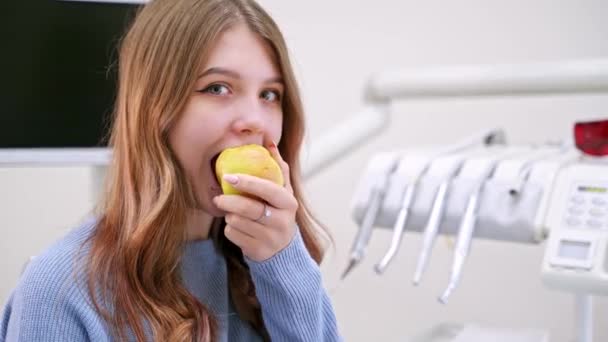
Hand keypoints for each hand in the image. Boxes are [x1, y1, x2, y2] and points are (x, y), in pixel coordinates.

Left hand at [213, 142, 297, 261]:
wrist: (283, 250)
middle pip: (249, 208)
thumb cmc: (279, 211)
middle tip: (218, 197)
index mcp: (288, 203)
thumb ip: (277, 166)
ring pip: (238, 222)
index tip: (228, 176)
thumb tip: (269, 142)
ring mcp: (270, 238)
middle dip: (230, 201)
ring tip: (232, 212)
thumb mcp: (283, 191)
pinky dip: (230, 229)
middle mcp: (282, 221)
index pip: (267, 189)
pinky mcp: (258, 251)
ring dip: (230, 215)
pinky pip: (234, 235)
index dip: (247, 182)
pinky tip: (236, 226)